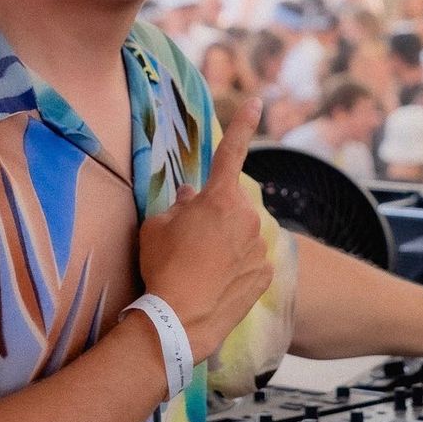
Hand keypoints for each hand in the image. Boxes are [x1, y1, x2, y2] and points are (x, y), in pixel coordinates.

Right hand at [137, 96, 273, 363]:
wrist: (179, 321)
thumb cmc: (162, 267)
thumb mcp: (156, 227)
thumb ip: (178, 206)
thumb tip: (191, 197)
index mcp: (219, 197)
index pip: (231, 151)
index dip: (243, 123)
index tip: (258, 100)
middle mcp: (246, 216)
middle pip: (230, 203)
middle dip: (214, 212)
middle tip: (190, 238)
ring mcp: (260, 246)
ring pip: (242, 232)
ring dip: (226, 240)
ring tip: (200, 268)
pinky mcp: (266, 273)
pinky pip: (251, 260)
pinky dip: (236, 266)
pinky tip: (216, 283)